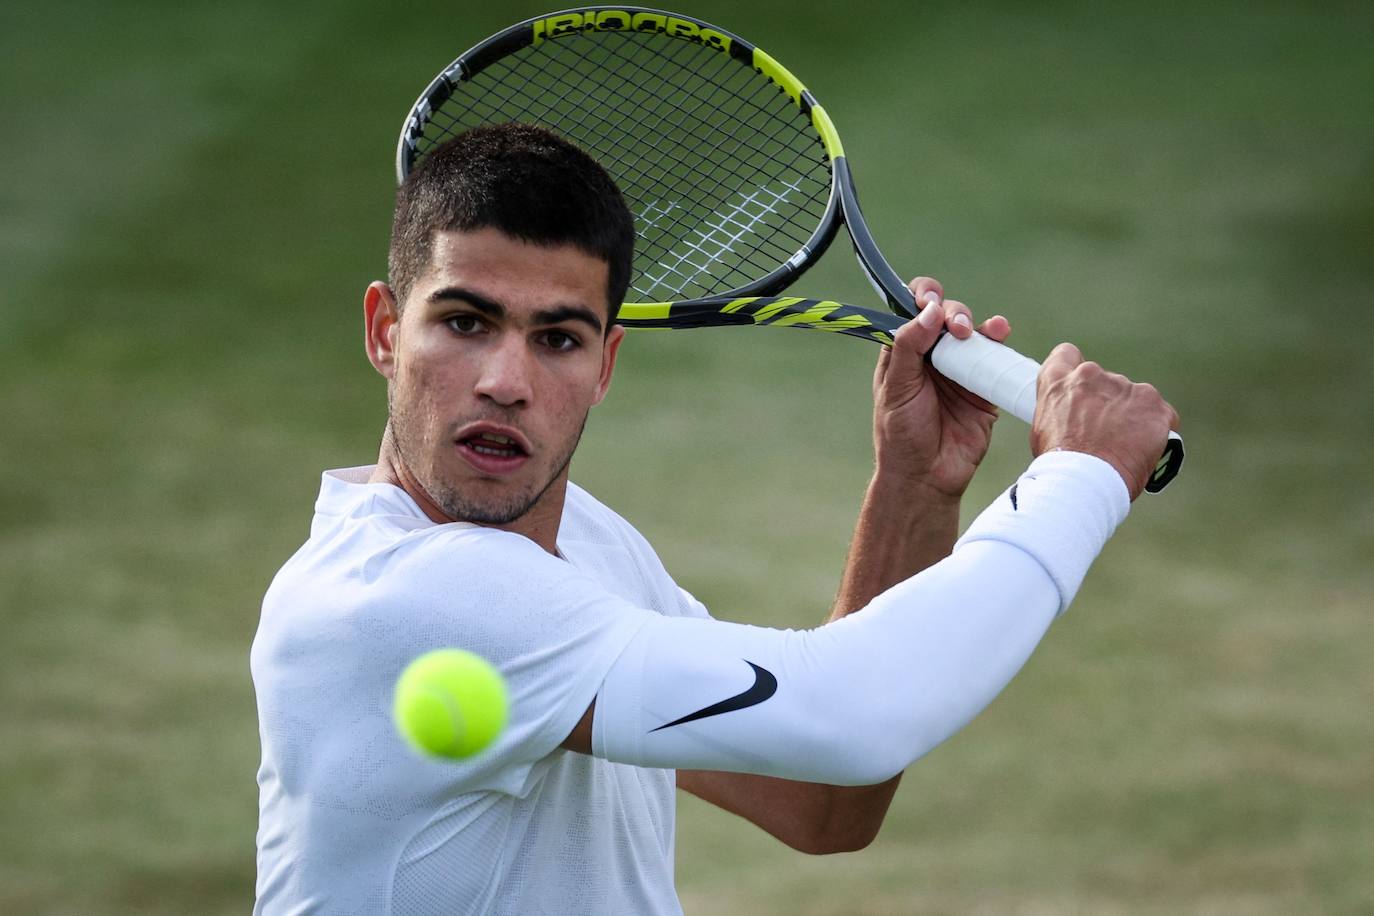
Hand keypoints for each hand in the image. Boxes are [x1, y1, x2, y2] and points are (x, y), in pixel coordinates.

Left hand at [871, 277, 1011, 499]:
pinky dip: (998, 340)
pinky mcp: (983, 386)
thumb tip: (928, 310)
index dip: (923, 297)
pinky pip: (994, 357)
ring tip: (981, 330)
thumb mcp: (896, 388)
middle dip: (953, 313)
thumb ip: (908, 347)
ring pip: (973, 332)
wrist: (927, 476)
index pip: (912, 311)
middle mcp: (932, 356)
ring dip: (978, 324)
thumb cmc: (901, 435)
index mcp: (903, 353)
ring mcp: (960, 369)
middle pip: (947, 315)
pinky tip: (1000, 331)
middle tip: (956, 329)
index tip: (929, 300)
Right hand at [1032, 343, 1180, 499]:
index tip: (1080, 389)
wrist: (1085, 481)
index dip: (1074, 371)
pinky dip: (1156, 430)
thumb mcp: (1043, 430)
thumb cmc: (1059, 465)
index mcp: (1060, 381)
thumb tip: (1070, 420)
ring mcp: (1127, 389)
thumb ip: (1060, 411)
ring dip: (1132, 417)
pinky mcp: (1155, 406)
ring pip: (1134, 400)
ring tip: (1124, 448)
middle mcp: (1093, 376)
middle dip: (1108, 405)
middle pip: (1106, 384)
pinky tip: (1144, 450)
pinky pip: (1161, 416)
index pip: (1067, 355)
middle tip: (1104, 435)